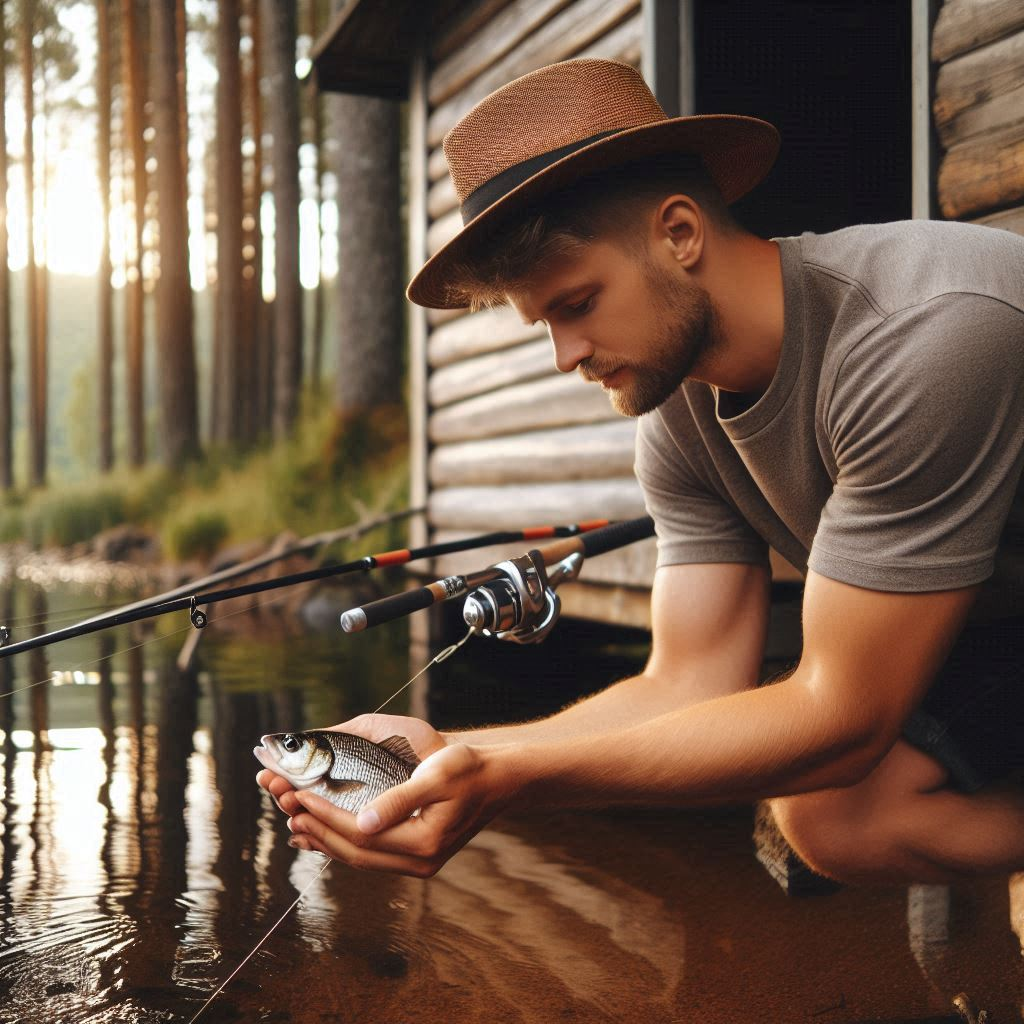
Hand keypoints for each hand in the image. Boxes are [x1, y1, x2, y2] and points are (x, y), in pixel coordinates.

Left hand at [259, 725, 520, 876]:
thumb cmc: (469, 769)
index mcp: (423, 843)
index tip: (300, 795)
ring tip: (298, 821)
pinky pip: (372, 854)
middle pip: (355, 852)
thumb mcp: (435, 778)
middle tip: (288, 809)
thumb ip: (398, 801)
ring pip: (361, 857)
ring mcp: (419, 863)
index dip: (326, 816)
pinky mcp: (417, 855)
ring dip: (328, 839)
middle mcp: (420, 862)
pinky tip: (327, 832)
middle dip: (318, 830)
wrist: (498, 778)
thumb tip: (361, 823)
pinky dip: (345, 842)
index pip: (360, 834)